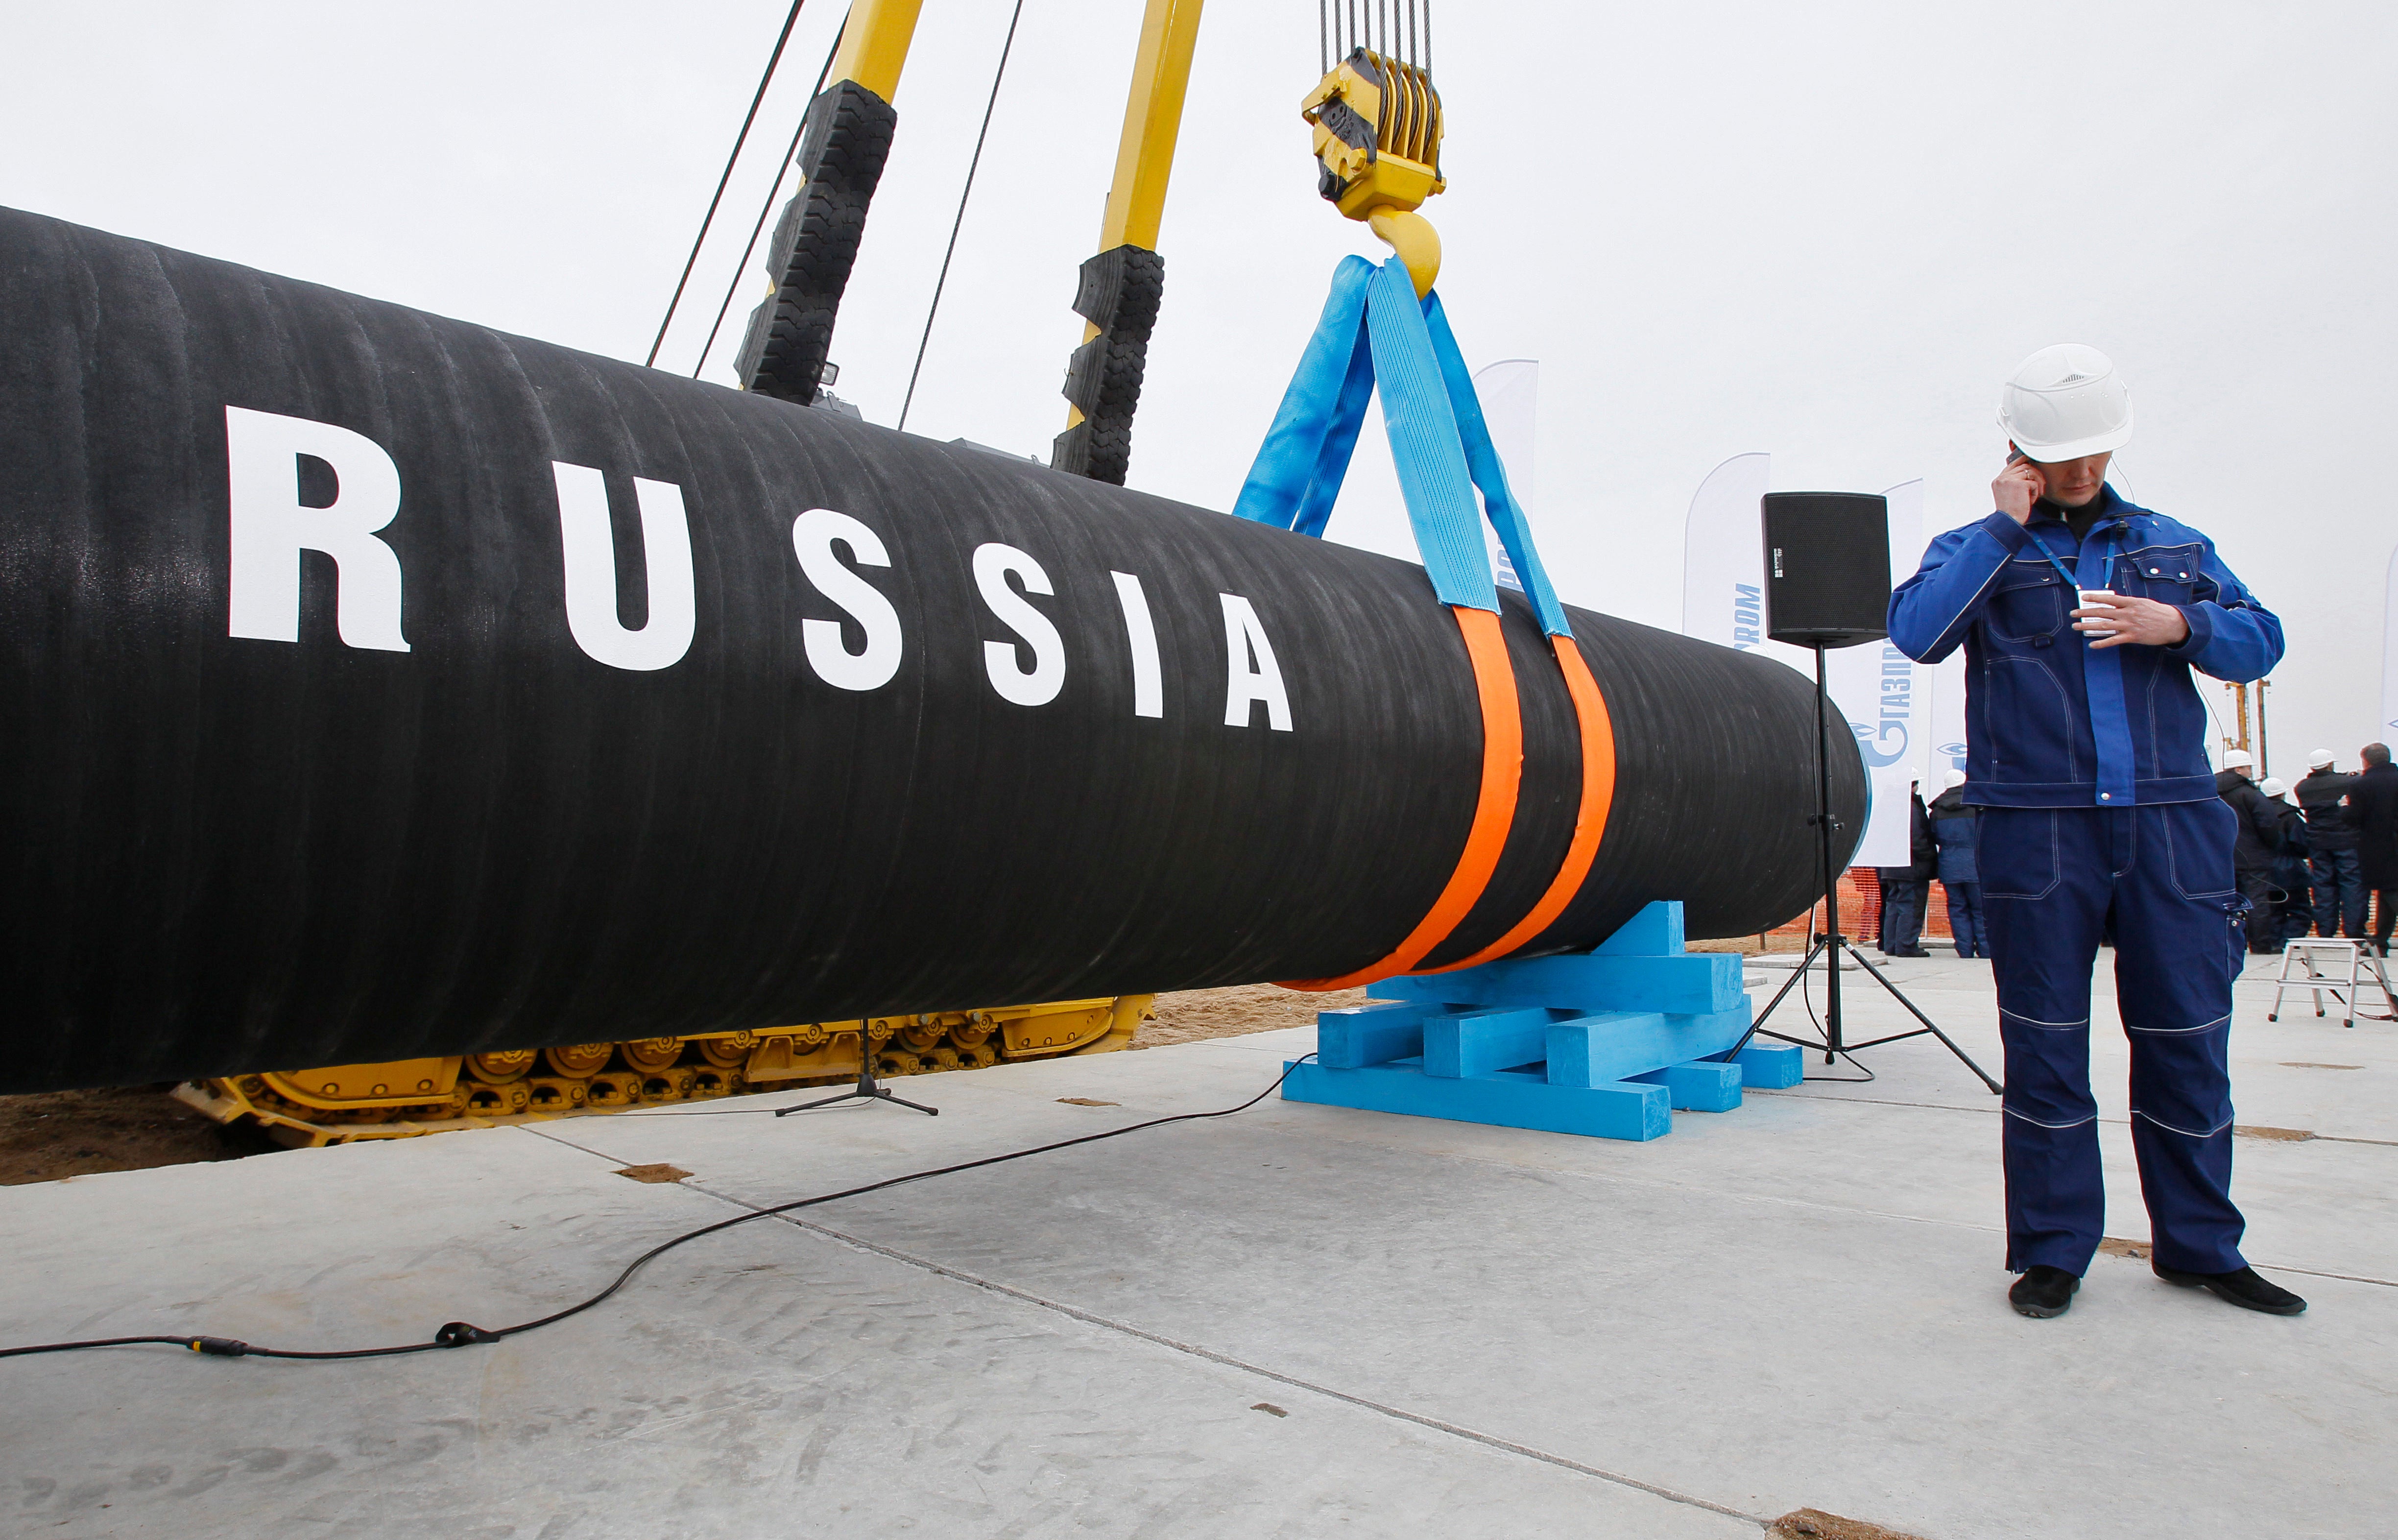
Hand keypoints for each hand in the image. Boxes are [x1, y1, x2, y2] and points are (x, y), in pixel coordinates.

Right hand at [1993, 457, 2044, 522]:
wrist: (2009, 521)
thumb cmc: (2010, 512)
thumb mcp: (2008, 495)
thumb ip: (2014, 482)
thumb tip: (2028, 474)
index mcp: (1998, 481)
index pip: (2012, 464)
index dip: (2023, 461)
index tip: (2030, 460)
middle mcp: (2002, 478)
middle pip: (2024, 466)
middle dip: (2035, 474)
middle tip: (2040, 485)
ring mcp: (2010, 479)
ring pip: (2030, 471)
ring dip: (2038, 482)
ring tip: (2037, 493)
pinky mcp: (2019, 484)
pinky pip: (2034, 482)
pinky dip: (2036, 492)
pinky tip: (2031, 500)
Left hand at [2073, 590, 2189, 649]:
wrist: (2174, 624)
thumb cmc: (2158, 613)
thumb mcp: (2143, 603)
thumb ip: (2128, 604)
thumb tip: (2113, 604)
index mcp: (2131, 602)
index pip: (2109, 598)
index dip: (2095, 597)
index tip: (2083, 597)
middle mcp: (2128, 613)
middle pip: (2102, 612)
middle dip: (2085, 612)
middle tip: (2073, 613)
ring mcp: (2129, 625)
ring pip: (2104, 625)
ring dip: (2088, 626)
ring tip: (2076, 626)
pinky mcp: (2132, 637)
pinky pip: (2113, 640)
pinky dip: (2101, 643)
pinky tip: (2092, 644)